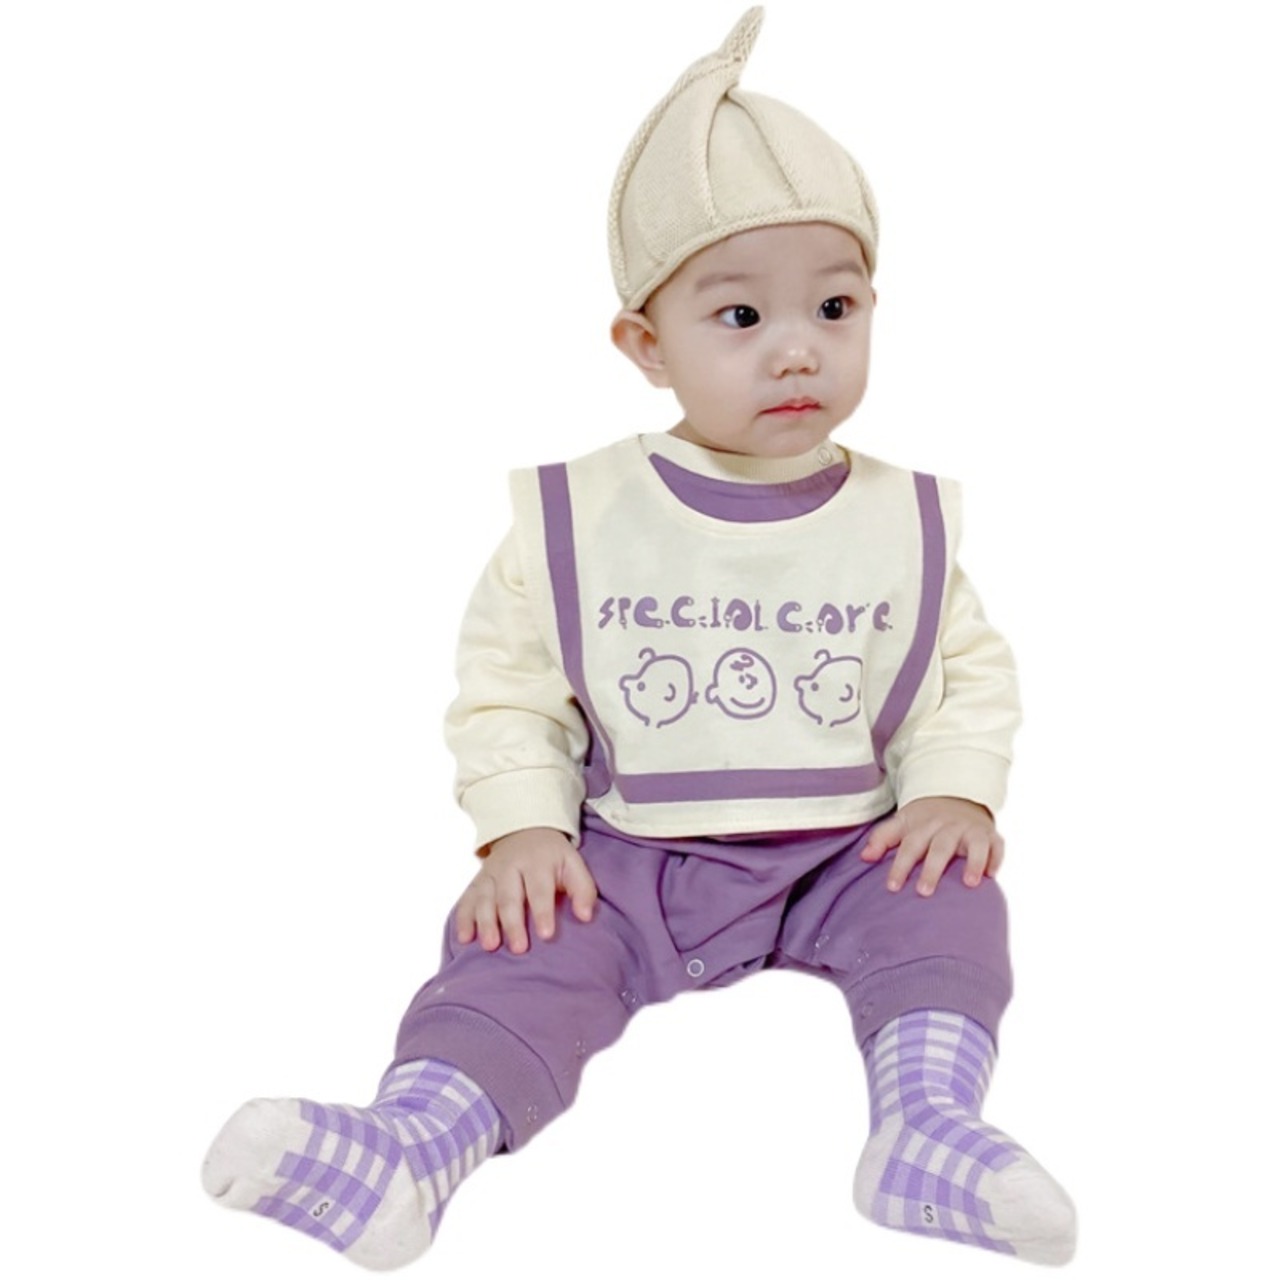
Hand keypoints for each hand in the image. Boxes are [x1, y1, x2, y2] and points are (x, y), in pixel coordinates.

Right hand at [454, 827, 597, 953]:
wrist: (524, 831)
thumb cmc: (552, 857)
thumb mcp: (573, 864)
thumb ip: (583, 890)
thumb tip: (586, 916)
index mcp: (536, 862)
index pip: (539, 889)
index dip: (542, 912)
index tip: (546, 935)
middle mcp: (510, 867)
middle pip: (509, 897)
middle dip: (512, 923)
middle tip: (518, 949)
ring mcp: (490, 874)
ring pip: (485, 899)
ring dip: (485, 923)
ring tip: (490, 946)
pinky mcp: (477, 882)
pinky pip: (466, 899)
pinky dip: (464, 918)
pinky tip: (464, 938)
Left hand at [861, 797, 1003, 895]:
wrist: (957, 796)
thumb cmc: (925, 820)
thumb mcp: (902, 823)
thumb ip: (882, 839)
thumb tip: (864, 857)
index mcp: (923, 826)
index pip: (910, 846)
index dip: (900, 866)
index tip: (892, 887)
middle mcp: (948, 827)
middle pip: (940, 847)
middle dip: (932, 869)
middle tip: (924, 892)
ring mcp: (971, 830)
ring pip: (973, 845)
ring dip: (972, 862)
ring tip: (969, 884)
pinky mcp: (991, 835)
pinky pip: (996, 845)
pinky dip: (995, 859)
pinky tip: (990, 875)